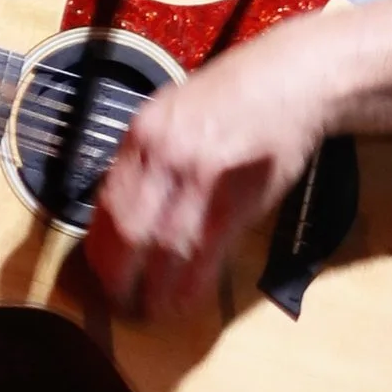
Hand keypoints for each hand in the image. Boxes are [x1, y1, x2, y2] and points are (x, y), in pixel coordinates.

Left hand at [82, 22, 331, 321]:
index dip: (99, 247)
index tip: (100, 272)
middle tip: (119, 301)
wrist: (292, 79)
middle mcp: (166, 153)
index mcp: (143, 132)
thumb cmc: (231, 99)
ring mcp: (204, 175)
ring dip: (155, 289)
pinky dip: (192, 284)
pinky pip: (207, 252)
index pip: (106, 202)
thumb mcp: (172, 114)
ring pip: (166, 247)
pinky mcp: (241, 196)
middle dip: (118, 275)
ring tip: (151, 311)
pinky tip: (185, 301)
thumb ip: (146, 160)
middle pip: (128, 229)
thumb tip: (120, 212)